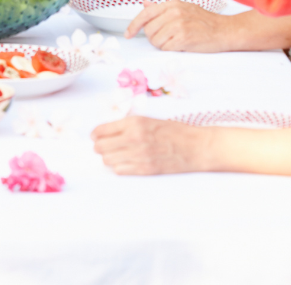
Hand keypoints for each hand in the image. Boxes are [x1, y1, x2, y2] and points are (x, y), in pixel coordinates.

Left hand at [91, 116, 208, 174]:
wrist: (195, 146)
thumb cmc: (173, 131)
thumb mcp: (147, 120)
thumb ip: (127, 125)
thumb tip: (106, 132)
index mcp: (133, 122)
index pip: (101, 130)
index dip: (95, 134)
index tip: (95, 136)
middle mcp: (133, 138)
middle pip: (101, 147)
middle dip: (99, 147)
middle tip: (102, 146)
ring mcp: (139, 155)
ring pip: (108, 160)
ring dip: (108, 158)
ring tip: (115, 155)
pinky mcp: (146, 169)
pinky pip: (120, 170)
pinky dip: (119, 167)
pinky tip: (125, 163)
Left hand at [124, 0, 236, 51]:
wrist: (225, 30)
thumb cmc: (204, 21)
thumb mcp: (183, 8)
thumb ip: (162, 8)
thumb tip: (145, 3)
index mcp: (172, 4)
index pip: (145, 14)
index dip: (133, 25)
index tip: (128, 34)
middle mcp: (174, 13)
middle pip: (148, 30)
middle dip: (154, 37)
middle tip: (167, 38)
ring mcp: (179, 25)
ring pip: (156, 40)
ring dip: (163, 45)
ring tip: (175, 41)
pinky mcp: (184, 38)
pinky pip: (165, 48)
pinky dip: (170, 50)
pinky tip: (181, 45)